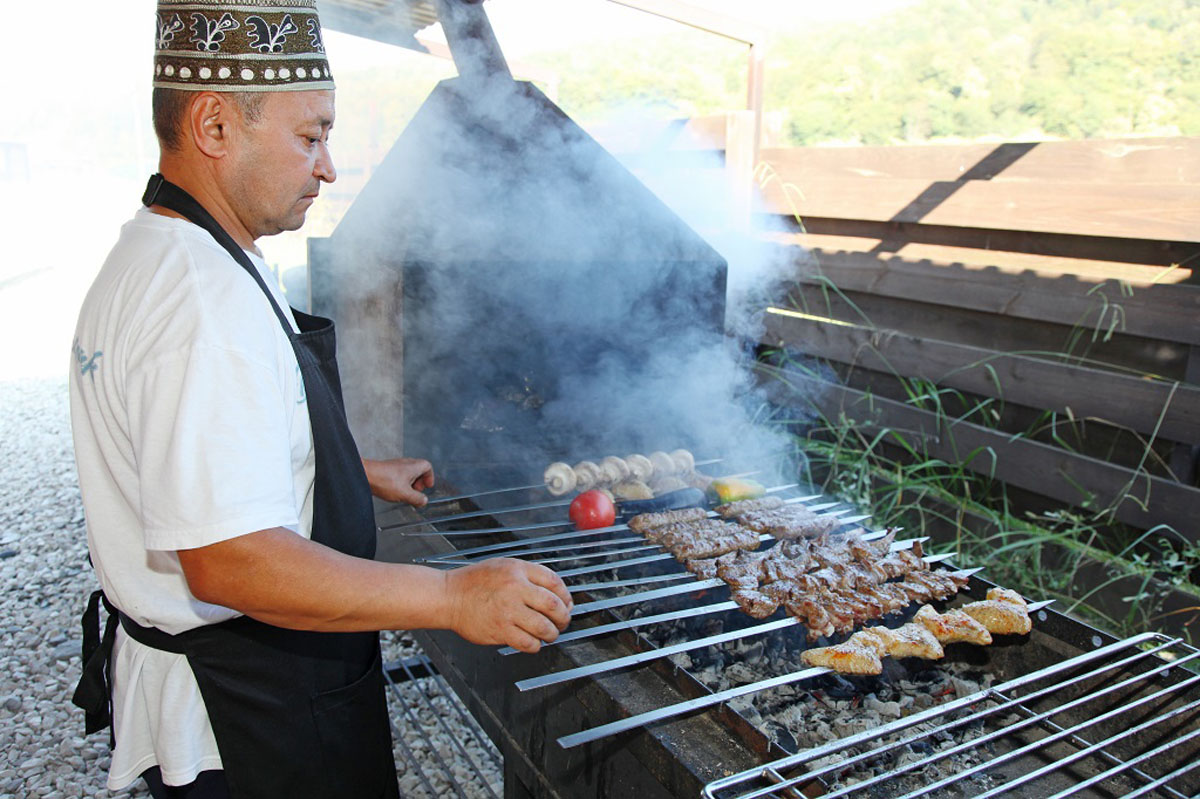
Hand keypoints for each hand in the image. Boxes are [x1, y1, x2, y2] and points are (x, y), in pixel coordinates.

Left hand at [362, 457, 434, 505]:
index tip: (428, 485)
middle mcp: (406, 463)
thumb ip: (417, 498)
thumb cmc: (383, 480)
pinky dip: (400, 482)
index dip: (430, 477)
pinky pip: (399, 474)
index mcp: (413, 466)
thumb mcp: (405, 494)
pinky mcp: (387, 469)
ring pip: (408, 472)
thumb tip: (423, 500)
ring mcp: (396, 465)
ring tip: (406, 492)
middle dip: (419, 482)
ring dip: (409, 482)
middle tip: (417, 491)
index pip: (428, 467)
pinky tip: (396, 490)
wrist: (365, 475)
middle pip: (418, 470)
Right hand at [444, 558, 572, 653]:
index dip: (566, 596)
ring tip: (549, 634)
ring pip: (544, 627)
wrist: (449, 597)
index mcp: (518, 570)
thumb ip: (530, 575)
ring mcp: (508, 610)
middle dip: (564, 617)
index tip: (566, 604)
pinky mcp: (500, 630)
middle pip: (554, 605)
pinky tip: (532, 641)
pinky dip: (535, 645)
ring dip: (552, 634)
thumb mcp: (505, 565)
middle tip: (562, 622)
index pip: (555, 582)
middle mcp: (515, 588)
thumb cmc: (475, 582)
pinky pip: (529, 643)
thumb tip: (557, 595)